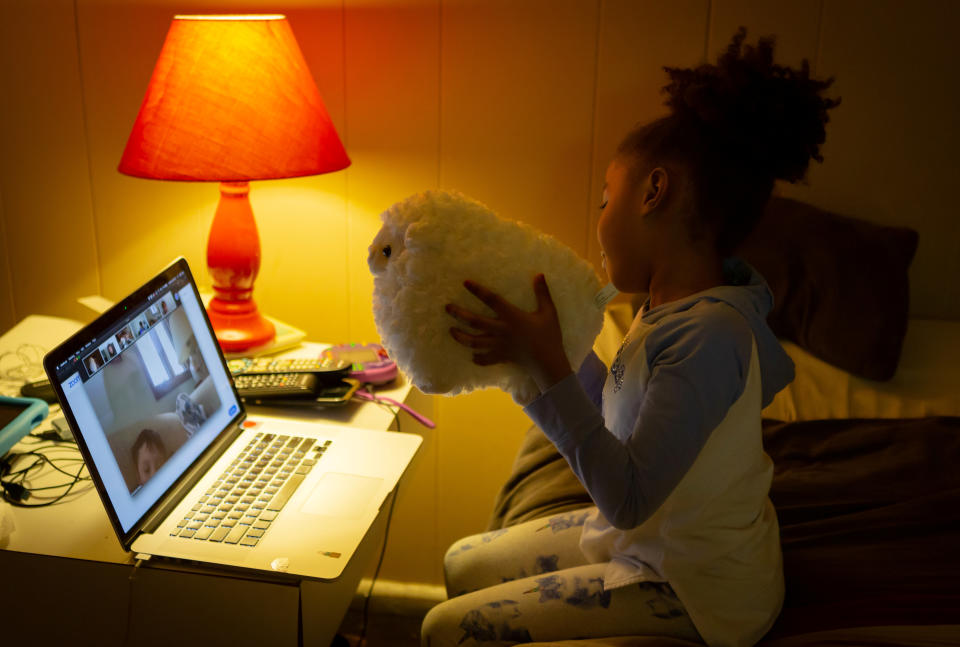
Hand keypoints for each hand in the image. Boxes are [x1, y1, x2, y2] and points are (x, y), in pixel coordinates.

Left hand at [446, 274, 572, 392]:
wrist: (548, 363)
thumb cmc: (550, 336)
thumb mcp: (549, 312)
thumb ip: (542, 293)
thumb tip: (539, 274)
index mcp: (512, 317)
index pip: (491, 300)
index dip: (477, 290)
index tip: (465, 282)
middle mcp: (501, 330)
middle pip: (475, 322)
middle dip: (459, 314)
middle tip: (447, 308)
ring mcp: (499, 345)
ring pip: (474, 342)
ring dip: (460, 337)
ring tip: (451, 331)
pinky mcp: (501, 357)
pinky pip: (484, 359)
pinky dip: (477, 358)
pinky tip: (472, 355)